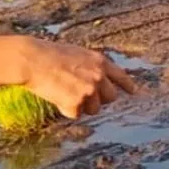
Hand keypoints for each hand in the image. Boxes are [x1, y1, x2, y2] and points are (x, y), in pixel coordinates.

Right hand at [17, 38, 135, 117]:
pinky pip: (76, 114)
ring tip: (65, 92)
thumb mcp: (79, 55)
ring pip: (94, 109)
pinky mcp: (76, 103)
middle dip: (99, 99)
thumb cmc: (50, 56)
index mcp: (101, 62)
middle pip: (111, 98)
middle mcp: (99, 76)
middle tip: (81, 94)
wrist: (33, 60)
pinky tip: (56, 97)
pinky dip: (66, 110)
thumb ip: (93, 67)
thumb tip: (100, 81)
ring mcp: (89, 90)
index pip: (121, 76)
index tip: (134, 92)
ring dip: (82, 106)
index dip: (128, 86)